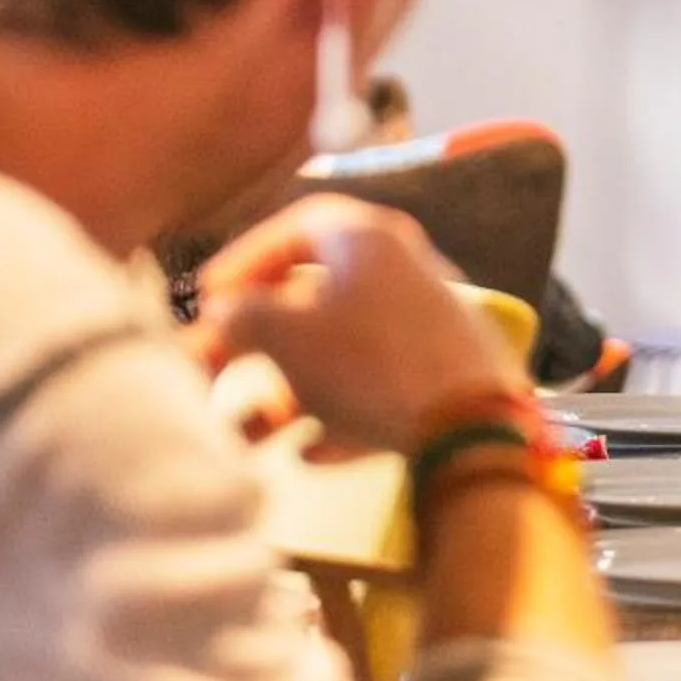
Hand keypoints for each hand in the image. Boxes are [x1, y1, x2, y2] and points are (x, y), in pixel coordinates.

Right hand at [185, 195, 516, 454]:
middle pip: (313, 300)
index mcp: (366, 238)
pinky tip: (308, 454)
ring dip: (287, 393)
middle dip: (255, 342)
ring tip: (246, 434)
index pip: (296, 226)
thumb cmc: (367, 361)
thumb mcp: (286, 333)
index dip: (244, 259)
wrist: (472, 420)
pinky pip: (374, 392)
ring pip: (340, 355)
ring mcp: (425, 327)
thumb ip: (242, 316)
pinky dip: (336, 418)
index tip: (209, 296)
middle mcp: (400, 272)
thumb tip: (223, 311)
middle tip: (209, 370)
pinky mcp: (443, 379)